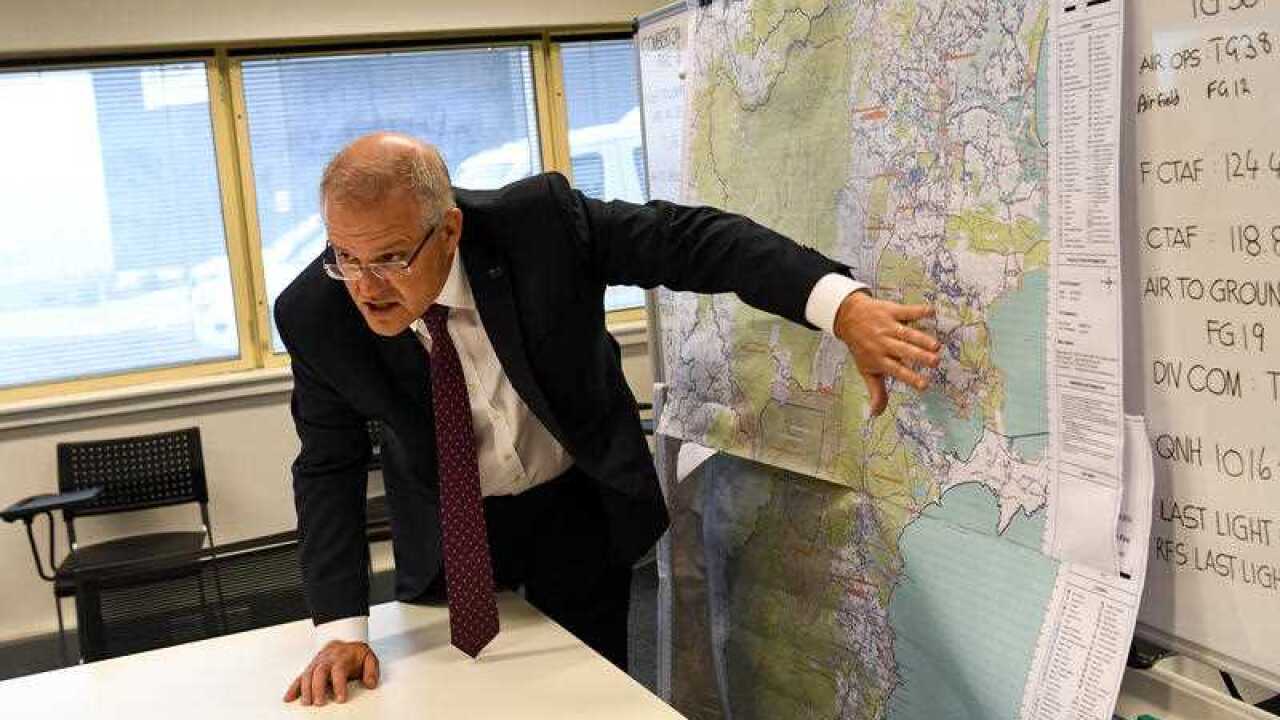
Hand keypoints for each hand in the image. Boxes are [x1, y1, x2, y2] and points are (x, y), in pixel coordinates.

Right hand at [283, 640, 379, 705]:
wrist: (344, 639)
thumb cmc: (355, 653)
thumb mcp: (369, 658)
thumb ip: (372, 671)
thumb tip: (371, 683)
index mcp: (342, 658)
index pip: (339, 671)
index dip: (339, 685)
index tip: (341, 698)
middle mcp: (327, 660)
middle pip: (319, 672)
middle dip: (318, 688)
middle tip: (320, 702)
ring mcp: (316, 664)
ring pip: (307, 674)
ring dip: (305, 690)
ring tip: (307, 703)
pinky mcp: (309, 669)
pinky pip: (299, 677)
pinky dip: (293, 688)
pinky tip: (289, 698)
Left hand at [834, 291, 940, 416]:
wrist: (847, 317)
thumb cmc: (861, 348)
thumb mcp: (866, 370)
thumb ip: (876, 391)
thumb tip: (876, 414)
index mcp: (879, 359)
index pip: (896, 370)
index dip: (910, 378)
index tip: (925, 385)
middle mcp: (883, 343)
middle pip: (903, 351)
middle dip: (919, 356)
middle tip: (936, 362)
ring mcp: (887, 326)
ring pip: (906, 333)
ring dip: (922, 338)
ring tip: (936, 346)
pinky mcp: (890, 310)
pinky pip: (906, 311)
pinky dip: (919, 311)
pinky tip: (932, 312)